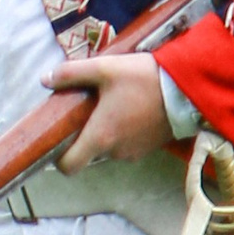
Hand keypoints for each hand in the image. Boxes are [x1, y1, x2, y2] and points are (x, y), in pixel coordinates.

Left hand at [46, 51, 176, 171]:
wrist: (188, 89)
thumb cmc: (144, 79)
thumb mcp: (104, 68)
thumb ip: (71, 73)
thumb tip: (45, 80)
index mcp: (100, 137)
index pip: (69, 166)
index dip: (58, 158)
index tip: (57, 139)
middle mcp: (115, 151)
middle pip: (88, 152)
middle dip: (83, 133)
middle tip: (85, 108)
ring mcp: (134, 152)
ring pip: (108, 147)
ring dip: (105, 131)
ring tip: (110, 104)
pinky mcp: (149, 148)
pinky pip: (126, 144)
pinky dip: (122, 132)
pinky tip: (128, 108)